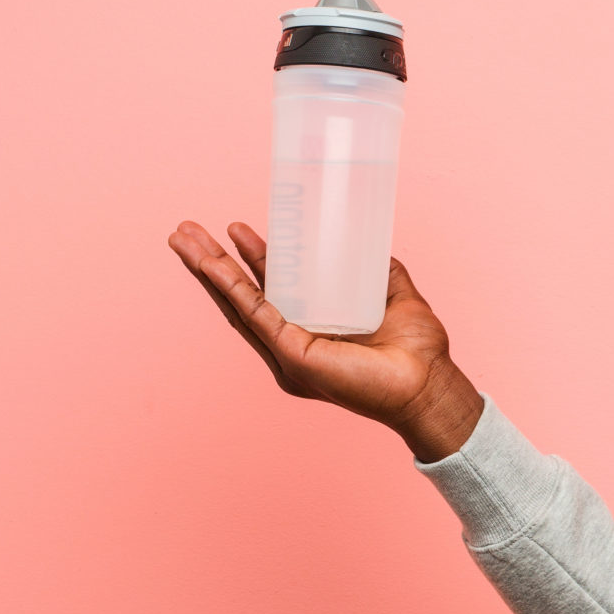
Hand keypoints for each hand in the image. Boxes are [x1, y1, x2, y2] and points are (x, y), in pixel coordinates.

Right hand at [166, 221, 484, 460]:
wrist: (431, 384)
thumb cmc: (418, 353)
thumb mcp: (395, 297)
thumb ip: (382, 272)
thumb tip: (372, 246)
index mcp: (309, 332)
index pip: (268, 292)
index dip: (248, 261)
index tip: (235, 228)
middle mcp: (292, 344)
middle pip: (240, 297)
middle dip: (210, 263)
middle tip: (184, 231)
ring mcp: (289, 353)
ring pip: (238, 304)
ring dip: (208, 269)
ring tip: (182, 238)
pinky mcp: (295, 357)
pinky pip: (256, 316)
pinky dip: (232, 289)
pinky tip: (211, 265)